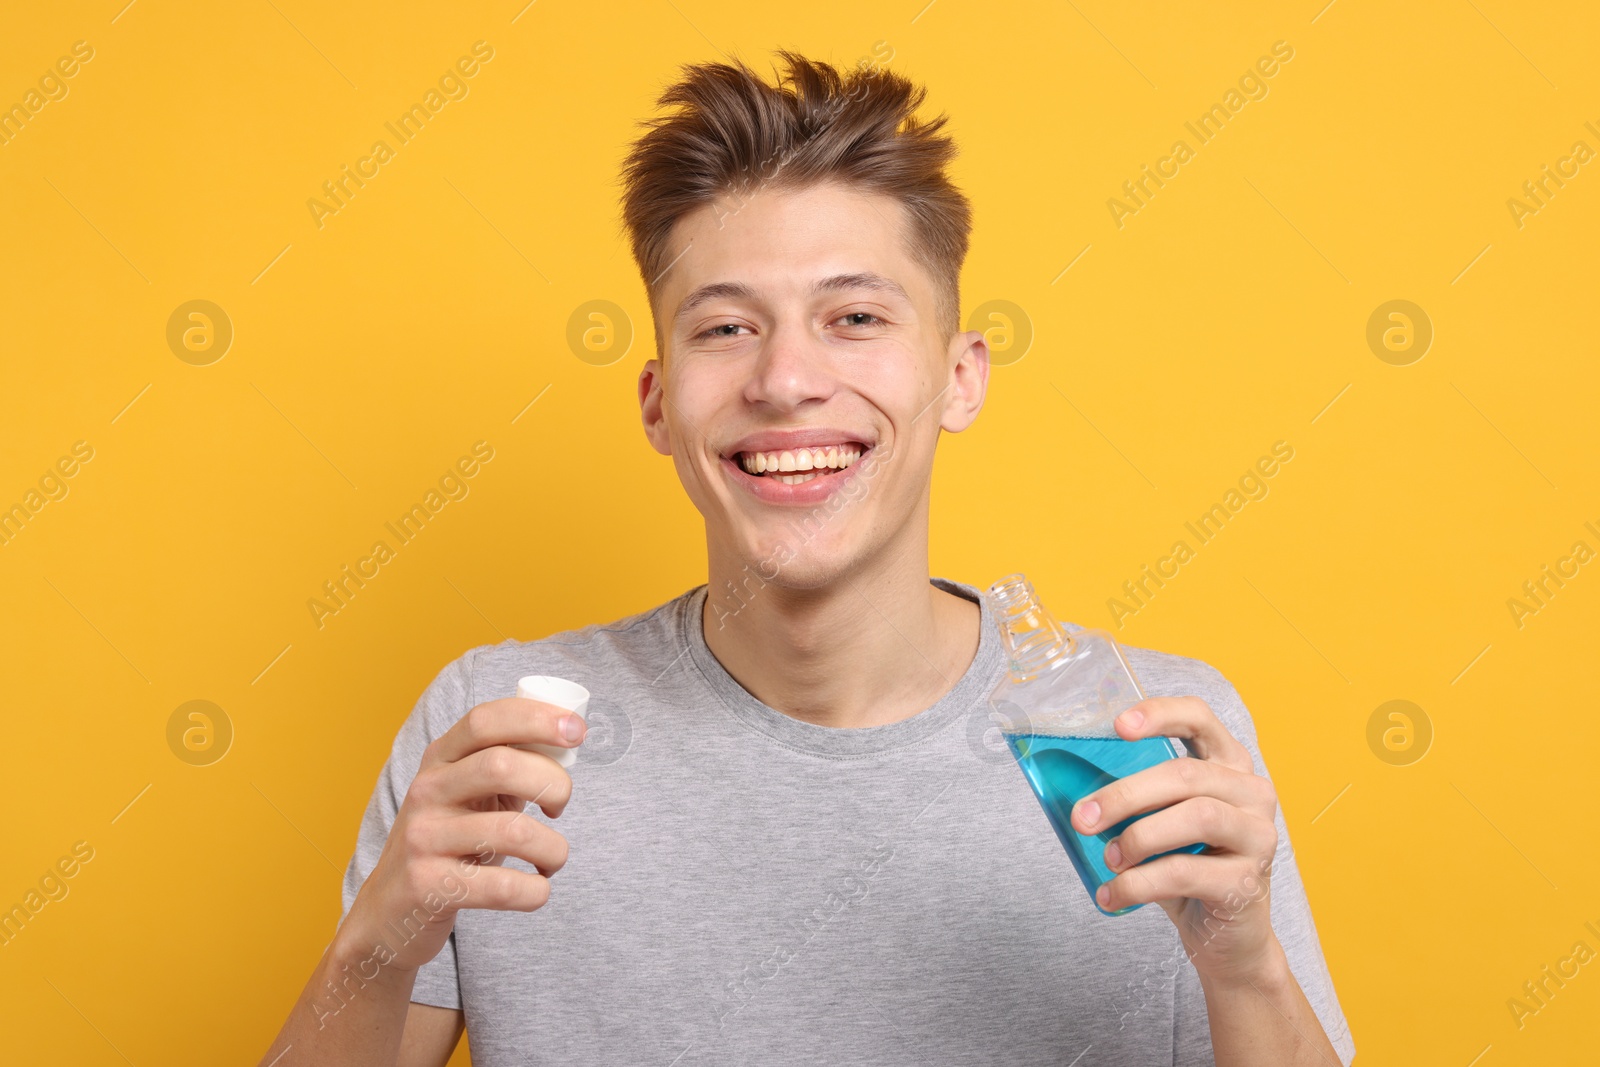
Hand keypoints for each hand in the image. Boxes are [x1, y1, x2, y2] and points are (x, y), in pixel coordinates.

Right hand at [335, 696, 586, 972]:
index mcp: (440, 758)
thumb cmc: (449, 841)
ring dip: (554, 848)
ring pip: (514, 831)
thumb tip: (568, 732)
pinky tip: (537, 889)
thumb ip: (508, 762)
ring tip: (553, 859)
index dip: (537, 718)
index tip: (578, 732)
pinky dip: (536, 891)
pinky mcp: (428, 886)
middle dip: (553, 783)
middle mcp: (426, 790)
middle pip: (502, 765)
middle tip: (560, 806)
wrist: (389, 910)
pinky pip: (502, 886)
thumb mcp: (467, 792)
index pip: (486, 720)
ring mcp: (423, 838)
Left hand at [1070, 695, 1281, 983]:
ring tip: (1108, 859)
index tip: (1117, 726)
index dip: (1160, 714)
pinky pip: (1186, 872)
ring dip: (1137, 837)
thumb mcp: (1159, 821)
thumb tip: (1063, 779)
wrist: (1225, 937)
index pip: (1199, 718)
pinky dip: (1138, 883)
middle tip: (1082, 817)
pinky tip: (1112, 895)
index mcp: (1228, 765)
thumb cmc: (1186, 866)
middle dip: (1124, 794)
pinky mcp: (1247, 881)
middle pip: (1185, 775)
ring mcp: (1258, 836)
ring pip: (1195, 817)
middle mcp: (1252, 792)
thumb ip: (1131, 798)